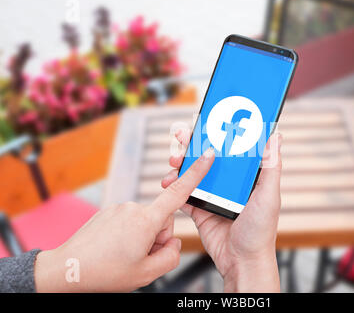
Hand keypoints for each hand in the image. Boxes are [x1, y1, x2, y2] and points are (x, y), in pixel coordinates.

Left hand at [34, 148, 214, 291]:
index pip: (179, 193)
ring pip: (146, 222)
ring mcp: (120, 208)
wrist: (68, 269)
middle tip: (140, 257)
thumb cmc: (105, 272)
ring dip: (142, 238)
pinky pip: (130, 221)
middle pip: (162, 220)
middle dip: (158, 237)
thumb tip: (172, 243)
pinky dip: (128, 235)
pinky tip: (115, 249)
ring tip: (123, 255)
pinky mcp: (109, 212)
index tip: (208, 155)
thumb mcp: (147, 274)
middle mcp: (134, 208)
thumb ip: (171, 256)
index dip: (197, 173)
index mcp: (146, 220)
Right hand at [162, 129, 282, 291]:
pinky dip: (175, 186)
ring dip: (180, 163)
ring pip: (192, 172)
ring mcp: (212, 194)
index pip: (230, 148)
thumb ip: (271, 167)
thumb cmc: (261, 231)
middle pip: (207, 156)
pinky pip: (184, 193)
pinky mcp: (200, 209)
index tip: (205, 121)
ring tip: (173, 161)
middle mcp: (228, 182)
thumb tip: (275, 136)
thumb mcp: (269, 196)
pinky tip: (168, 181)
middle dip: (191, 144)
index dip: (217, 133)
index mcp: (245, 176)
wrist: (242, 262)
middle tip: (180, 136)